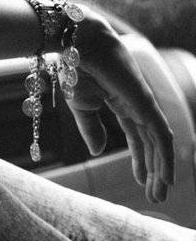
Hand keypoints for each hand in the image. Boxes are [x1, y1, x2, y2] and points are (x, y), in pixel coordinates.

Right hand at [65, 10, 174, 203]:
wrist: (75, 44)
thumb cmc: (74, 68)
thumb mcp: (81, 106)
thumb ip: (91, 129)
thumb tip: (98, 151)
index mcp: (121, 104)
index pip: (138, 137)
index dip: (141, 160)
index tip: (141, 182)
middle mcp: (137, 105)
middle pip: (152, 143)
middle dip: (155, 170)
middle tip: (156, 196)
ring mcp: (144, 104)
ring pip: (160, 143)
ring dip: (162, 169)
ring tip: (161, 193)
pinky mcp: (145, 103)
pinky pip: (161, 135)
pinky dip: (167, 157)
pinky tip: (167, 176)